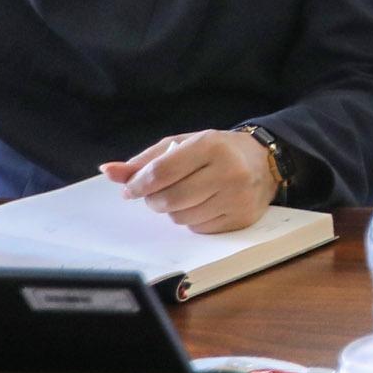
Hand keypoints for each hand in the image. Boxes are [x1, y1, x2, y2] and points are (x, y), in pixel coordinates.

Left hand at [101, 130, 279, 233]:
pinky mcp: (241, 218)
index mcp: (211, 146)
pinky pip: (199, 229)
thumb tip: (107, 171)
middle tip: (156, 194)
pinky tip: (202, 205)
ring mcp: (237, 198)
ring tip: (184, 196)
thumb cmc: (217, 150)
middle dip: (154, 200)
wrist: (264, 161)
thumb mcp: (183, 144)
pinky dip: (192, 219)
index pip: (162, 172)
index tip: (130, 190)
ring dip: (173, 211)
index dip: (138, 184)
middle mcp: (228, 172)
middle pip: (169, 199)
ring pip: (181, 218)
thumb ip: (145, 160)